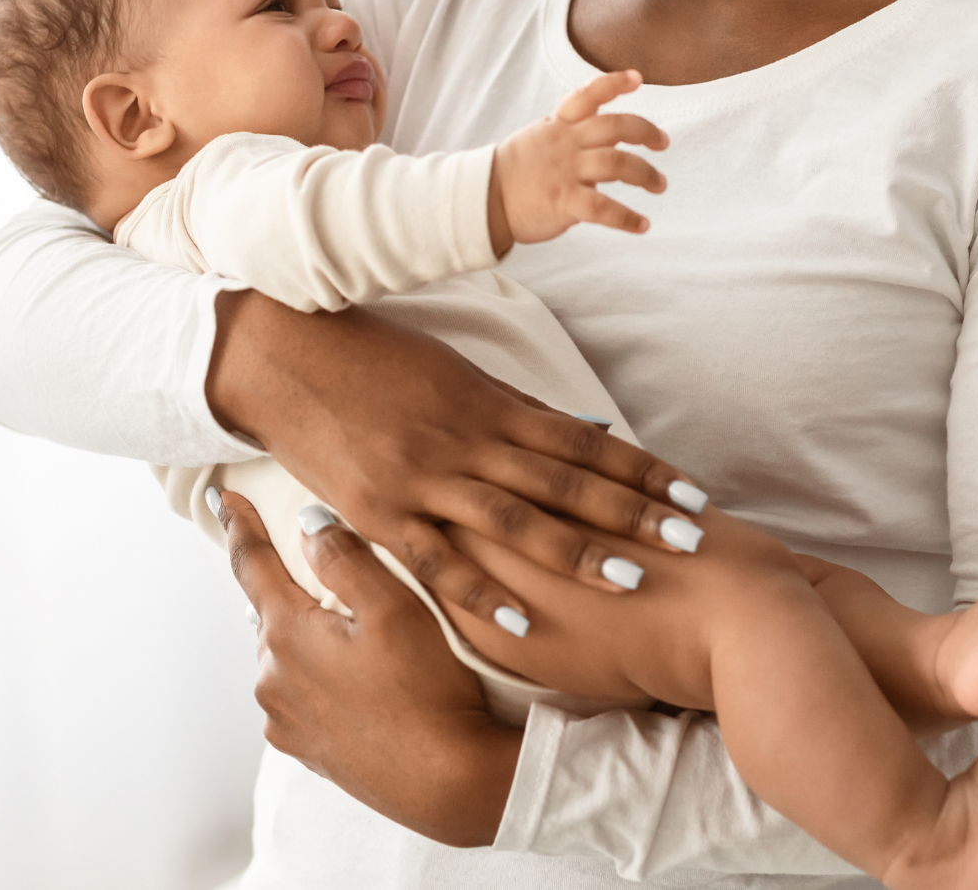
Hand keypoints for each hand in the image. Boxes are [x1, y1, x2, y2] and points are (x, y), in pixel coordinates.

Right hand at [207, 289, 703, 626]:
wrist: (284, 354)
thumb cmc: (371, 358)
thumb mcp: (453, 372)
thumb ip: (515, 409)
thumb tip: (586, 433)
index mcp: (489, 403)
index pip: (584, 443)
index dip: (641, 470)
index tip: (693, 494)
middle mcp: (467, 439)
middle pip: (564, 481)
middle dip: (631, 513)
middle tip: (692, 540)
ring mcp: (424, 476)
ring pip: (513, 518)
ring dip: (574, 551)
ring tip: (630, 580)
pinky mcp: (379, 510)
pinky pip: (438, 560)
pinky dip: (480, 593)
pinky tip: (521, 624)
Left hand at [221, 489, 521, 846]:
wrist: (449, 785)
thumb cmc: (428, 692)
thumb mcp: (395, 607)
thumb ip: (344, 558)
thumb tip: (308, 525)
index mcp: (286, 634)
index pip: (253, 564)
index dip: (240, 525)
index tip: (224, 499)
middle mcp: (272, 679)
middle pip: (271, 614)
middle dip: (288, 590)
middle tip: (315, 572)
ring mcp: (286, 721)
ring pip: (286, 659)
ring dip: (306, 640)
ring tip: (347, 635)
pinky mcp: (307, 752)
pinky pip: (300, 699)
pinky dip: (317, 681)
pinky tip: (354, 683)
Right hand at [488, 70, 668, 251]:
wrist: (482, 201)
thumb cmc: (514, 173)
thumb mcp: (538, 139)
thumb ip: (571, 136)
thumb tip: (607, 142)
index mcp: (557, 126)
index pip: (587, 95)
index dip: (613, 83)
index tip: (638, 79)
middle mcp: (565, 144)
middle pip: (615, 127)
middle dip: (646, 132)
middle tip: (662, 143)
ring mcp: (565, 172)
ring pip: (617, 164)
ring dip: (646, 174)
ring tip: (659, 184)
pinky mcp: (564, 202)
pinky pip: (604, 209)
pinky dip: (628, 218)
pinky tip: (642, 225)